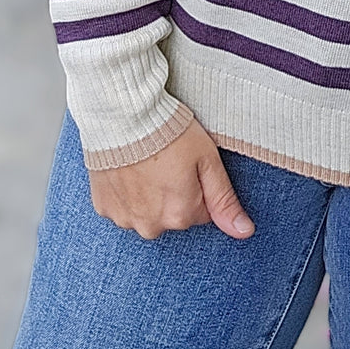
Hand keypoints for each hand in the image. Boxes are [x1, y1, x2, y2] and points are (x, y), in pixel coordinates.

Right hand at [88, 118, 254, 240]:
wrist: (123, 116)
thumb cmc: (169, 133)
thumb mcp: (207, 161)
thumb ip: (225, 200)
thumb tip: (246, 232)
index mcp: (181, 216)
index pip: (202, 212)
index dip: (198, 185)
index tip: (189, 165)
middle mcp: (151, 227)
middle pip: (174, 215)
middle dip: (174, 194)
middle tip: (168, 162)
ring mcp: (124, 219)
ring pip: (147, 213)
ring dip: (149, 195)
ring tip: (147, 163)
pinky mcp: (103, 207)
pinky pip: (123, 207)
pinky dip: (127, 193)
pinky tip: (128, 169)